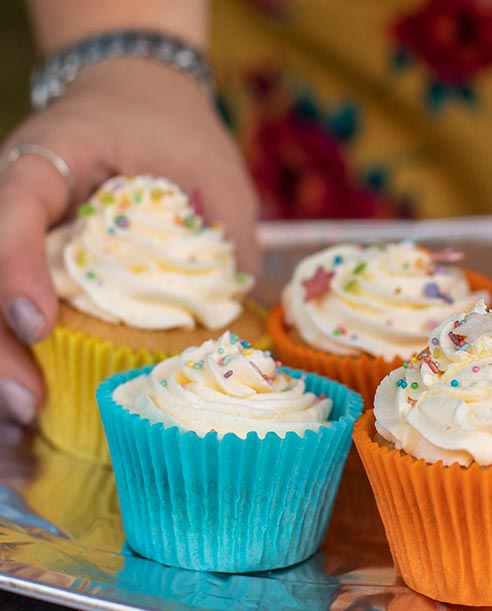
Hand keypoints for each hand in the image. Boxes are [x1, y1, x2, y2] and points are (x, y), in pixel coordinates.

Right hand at [0, 58, 258, 425]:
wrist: (136, 93)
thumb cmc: (174, 128)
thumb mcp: (215, 167)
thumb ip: (230, 229)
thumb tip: (244, 308)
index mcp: (56, 152)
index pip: (16, 203)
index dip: (15, 267)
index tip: (39, 324)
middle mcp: (17, 187)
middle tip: (27, 402)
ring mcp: (14, 221)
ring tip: (26, 411)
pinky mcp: (27, 251)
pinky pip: (6, 297)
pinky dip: (15, 344)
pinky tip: (35, 390)